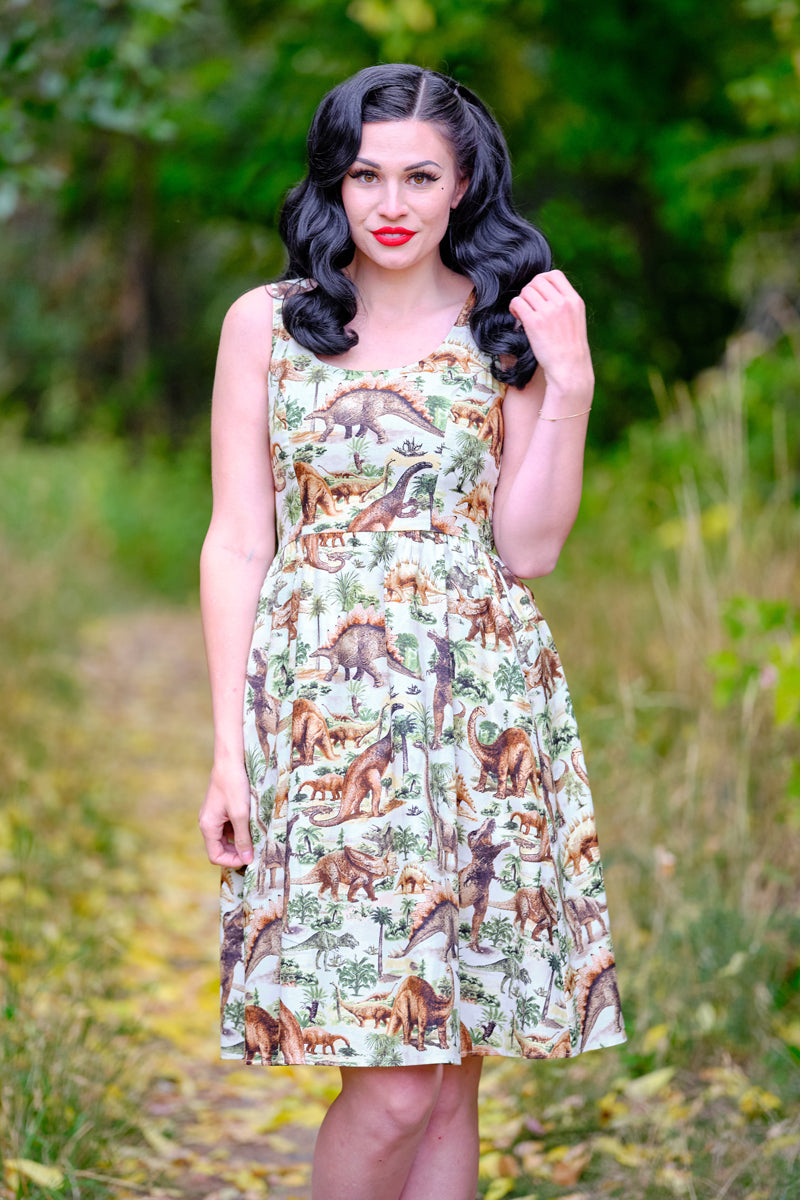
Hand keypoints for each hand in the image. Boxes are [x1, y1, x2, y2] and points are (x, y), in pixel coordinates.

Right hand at [198, 761, 253, 866]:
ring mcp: (214, 817)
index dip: (232, 861)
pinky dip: (240, 829)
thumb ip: (243, 838)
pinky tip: (252, 824)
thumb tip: (247, 860)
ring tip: (256, 836)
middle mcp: (207, 824)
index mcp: (208, 826)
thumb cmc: (234, 785)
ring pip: (226, 838)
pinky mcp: (221, 810)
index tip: (249, 858)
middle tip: (255, 850)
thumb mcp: (241, 814)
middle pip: (220, 849)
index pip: (215, 856)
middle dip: (237, 852)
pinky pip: (229, 827)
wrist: (230, 760)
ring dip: (240, 840)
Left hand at [509, 270, 593, 395]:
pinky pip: (517, 303)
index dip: (542, 280)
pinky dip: (514, 308)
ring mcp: (548, 311)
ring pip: (526, 291)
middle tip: (528, 305)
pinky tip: (518, 317)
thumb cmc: (570, 348)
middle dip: (530, 290)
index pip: (554, 275)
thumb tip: (543, 291)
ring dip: (521, 300)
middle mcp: (562, 303)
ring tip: (523, 313)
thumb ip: (564, 303)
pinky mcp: (534, 322)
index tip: (538, 293)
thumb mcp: (575, 319)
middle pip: (537, 281)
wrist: (569, 368)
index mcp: (574, 300)